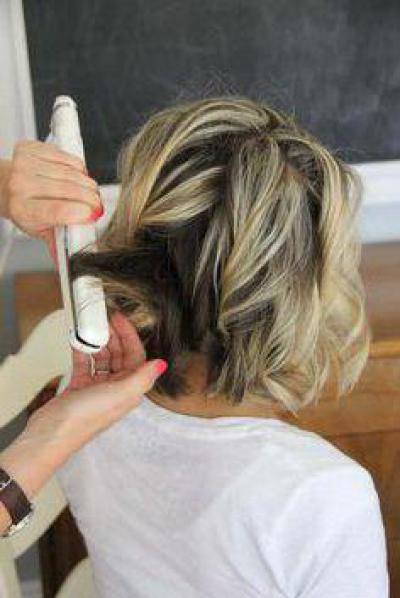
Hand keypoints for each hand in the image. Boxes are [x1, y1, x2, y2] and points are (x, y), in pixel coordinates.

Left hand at [0, 140, 102, 263]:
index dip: (82, 212)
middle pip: (70, 190)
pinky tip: (74, 176)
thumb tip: (73, 265)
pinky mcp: (30, 149)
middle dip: (91, 198)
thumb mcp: (41, 231)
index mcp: (23, 210)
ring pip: (73, 173)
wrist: (4, 186)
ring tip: (86, 192)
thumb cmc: (25, 210)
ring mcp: (24, 165)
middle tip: (96, 205)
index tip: (94, 215)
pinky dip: (77, 168)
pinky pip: (67, 158)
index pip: (59, 210)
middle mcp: (20, 185)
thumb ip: (60, 245)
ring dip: (87, 184)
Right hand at [0, 312, 166, 501]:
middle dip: (114, 337)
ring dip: (98, 343)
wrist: (51, 433)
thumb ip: (143, 378)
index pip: (136, 356)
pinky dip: (82, 352)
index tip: (121, 320)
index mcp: (129, 390)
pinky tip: (78, 344)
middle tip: (104, 321)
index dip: (130, 336)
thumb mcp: (120, 394)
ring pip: (102, 358)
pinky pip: (84, 364)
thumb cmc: (83, 420)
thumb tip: (161, 365)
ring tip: (91, 330)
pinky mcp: (79, 388)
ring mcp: (97, 388)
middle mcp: (115, 389)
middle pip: (120, 355)